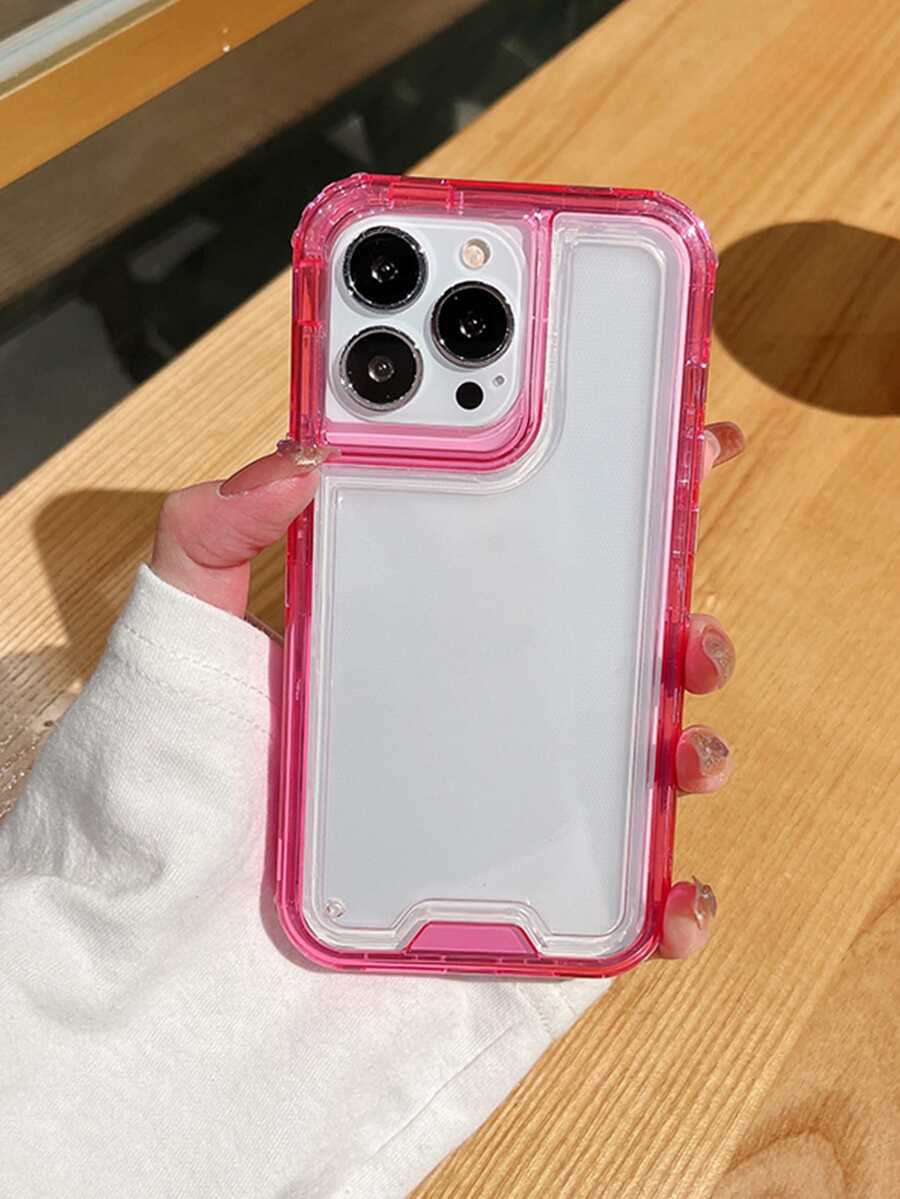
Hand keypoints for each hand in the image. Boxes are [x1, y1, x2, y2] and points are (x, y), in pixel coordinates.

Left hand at [151, 423, 744, 966]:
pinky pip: (624, 911)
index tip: (678, 447)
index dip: (609, 506)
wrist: (161, 969)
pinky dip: (672, 902)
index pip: (530, 561)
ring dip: (692, 746)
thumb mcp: (183, 640)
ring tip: (684, 746)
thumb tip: (304, 452)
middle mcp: (475, 726)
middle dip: (681, 625)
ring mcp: (507, 823)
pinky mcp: (520, 922)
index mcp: (419, 648)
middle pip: (608, 661)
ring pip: (635, 771)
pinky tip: (671, 896)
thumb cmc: (164, 803)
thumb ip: (217, 532)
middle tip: (688, 611)